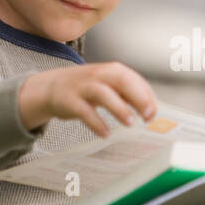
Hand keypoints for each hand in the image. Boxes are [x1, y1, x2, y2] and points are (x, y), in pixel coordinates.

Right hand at [19, 62, 156, 136]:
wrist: (51, 87)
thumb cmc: (87, 88)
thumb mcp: (108, 86)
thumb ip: (128, 94)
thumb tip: (151, 110)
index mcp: (112, 70)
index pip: (134, 79)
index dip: (147, 96)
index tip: (153, 113)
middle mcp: (98, 74)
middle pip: (122, 81)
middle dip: (138, 97)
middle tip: (147, 116)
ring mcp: (83, 87)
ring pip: (103, 93)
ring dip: (118, 108)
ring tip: (130, 123)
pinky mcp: (69, 101)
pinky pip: (84, 111)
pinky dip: (96, 123)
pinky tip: (105, 134)